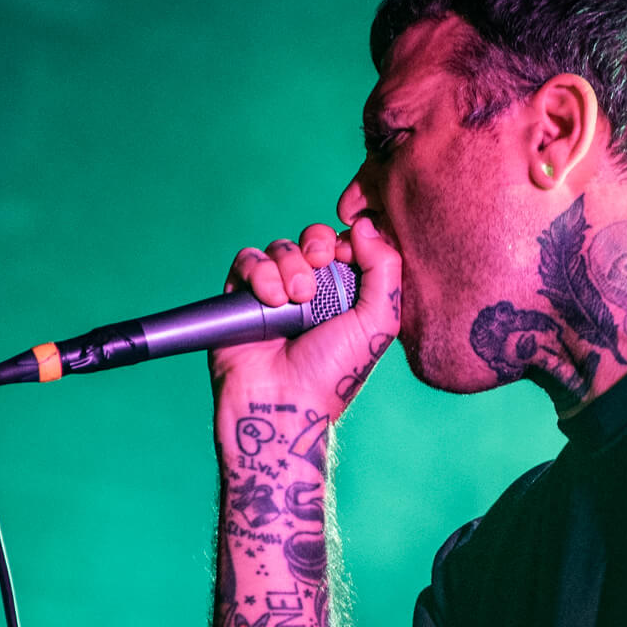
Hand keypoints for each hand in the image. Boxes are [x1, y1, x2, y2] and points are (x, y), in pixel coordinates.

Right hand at [210, 215, 401, 417]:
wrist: (282, 402)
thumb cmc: (333, 372)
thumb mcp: (378, 322)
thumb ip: (385, 268)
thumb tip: (366, 224)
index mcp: (348, 295)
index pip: (348, 243)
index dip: (347, 239)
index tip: (346, 255)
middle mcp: (313, 292)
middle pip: (313, 238)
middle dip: (317, 243)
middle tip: (319, 265)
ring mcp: (276, 292)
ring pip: (280, 246)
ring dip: (288, 264)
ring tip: (293, 298)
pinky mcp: (241, 296)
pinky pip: (247, 259)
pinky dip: (259, 271)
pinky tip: (270, 299)